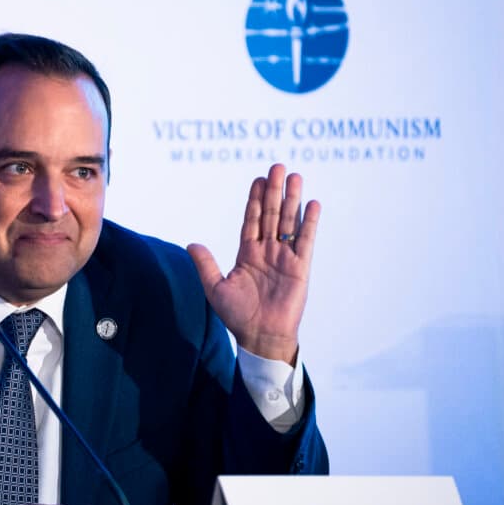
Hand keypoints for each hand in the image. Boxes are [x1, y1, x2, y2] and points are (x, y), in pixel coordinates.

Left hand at [186, 163, 319, 363]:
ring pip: (289, 222)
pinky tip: (312, 204)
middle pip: (271, 215)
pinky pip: (305, 241)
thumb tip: (191, 243)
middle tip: (277, 167)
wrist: (260, 337)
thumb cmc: (237, 316)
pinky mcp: (300, 268)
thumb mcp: (215, 288)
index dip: (255, 200)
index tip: (258, 179)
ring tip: (295, 177)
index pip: (252, 220)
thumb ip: (206, 264)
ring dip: (291, 200)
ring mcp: (284, 258)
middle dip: (273, 191)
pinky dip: (309, 223)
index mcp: (248, 254)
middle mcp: (267, 252)